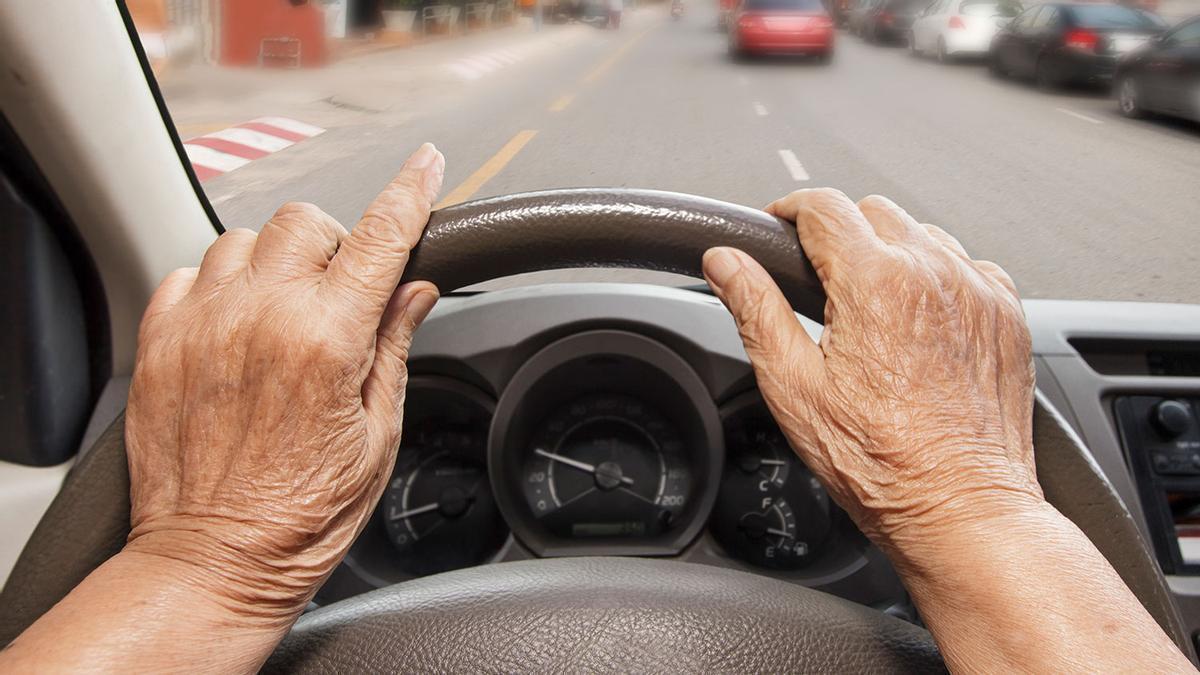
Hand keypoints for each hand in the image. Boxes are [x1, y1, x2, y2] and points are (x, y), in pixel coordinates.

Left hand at [124, 143, 444, 621]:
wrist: (214, 561)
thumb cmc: (301, 515)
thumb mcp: (376, 435)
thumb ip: (392, 347)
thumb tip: (414, 291)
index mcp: (327, 342)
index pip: (380, 239)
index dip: (410, 193)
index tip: (427, 164)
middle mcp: (260, 319)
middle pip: (305, 222)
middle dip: (333, 244)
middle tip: (341, 295)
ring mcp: (203, 326)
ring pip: (243, 238)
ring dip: (274, 262)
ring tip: (282, 313)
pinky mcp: (160, 343)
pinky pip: (188, 272)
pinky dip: (218, 285)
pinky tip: (235, 327)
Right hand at [701, 188, 1042, 555]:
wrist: (960, 506)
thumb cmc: (881, 462)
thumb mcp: (793, 387)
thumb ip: (755, 310)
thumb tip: (725, 263)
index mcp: (875, 283)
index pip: (823, 206)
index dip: (788, 210)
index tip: (778, 226)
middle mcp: (934, 274)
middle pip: (873, 211)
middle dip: (838, 232)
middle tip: (817, 278)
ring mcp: (978, 291)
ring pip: (922, 234)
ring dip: (890, 252)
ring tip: (868, 306)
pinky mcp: (1006, 314)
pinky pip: (967, 265)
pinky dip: (938, 277)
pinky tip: (917, 321)